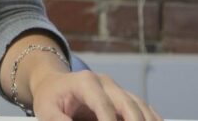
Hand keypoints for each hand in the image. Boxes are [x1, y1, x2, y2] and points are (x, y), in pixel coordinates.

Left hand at [30, 70, 161, 120]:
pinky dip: (151, 119)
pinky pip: (144, 109)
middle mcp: (105, 82)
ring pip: (140, 106)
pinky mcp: (124, 98)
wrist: (54, 84)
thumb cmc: (50, 98)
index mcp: (85, 82)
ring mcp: (117, 89)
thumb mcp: (46, 110)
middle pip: (128, 104)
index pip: (103, 104)